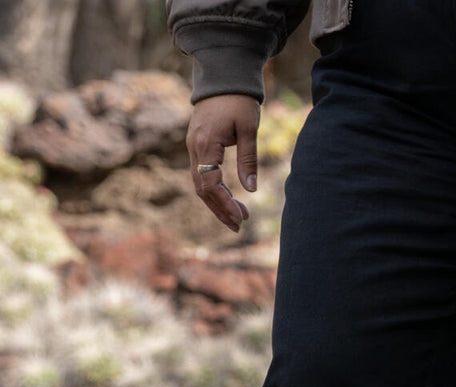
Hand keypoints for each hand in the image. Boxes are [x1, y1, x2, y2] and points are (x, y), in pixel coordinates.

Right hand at [186, 94, 258, 232]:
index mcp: (205, 144)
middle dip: (220, 209)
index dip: (224, 204)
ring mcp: (193, 148)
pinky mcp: (198, 146)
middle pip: (202, 189)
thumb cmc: (238, 101)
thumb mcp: (248, 129)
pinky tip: (230, 199)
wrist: (222, 79)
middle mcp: (194, 148)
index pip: (210, 184)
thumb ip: (248, 159)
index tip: (240, 218)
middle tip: (239, 226)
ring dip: (217, 202)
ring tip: (238, 218)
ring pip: (200, 184)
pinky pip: (202, 174)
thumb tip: (251, 189)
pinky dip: (214, 190)